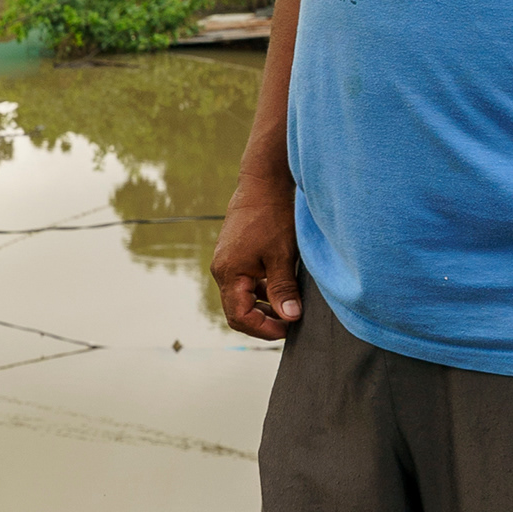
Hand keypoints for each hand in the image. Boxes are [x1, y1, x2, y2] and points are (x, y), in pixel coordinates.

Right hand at [212, 173, 304, 341]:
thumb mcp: (282, 256)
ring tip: (289, 306)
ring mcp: (227, 262)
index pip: (239, 317)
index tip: (288, 328)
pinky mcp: (234, 255)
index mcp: (229, 273)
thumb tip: (290, 317)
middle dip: (263, 321)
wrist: (263, 182)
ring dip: (263, 306)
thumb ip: (283, 290)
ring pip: (241, 297)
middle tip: (290, 322)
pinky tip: (281, 287)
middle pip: (237, 310)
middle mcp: (222, 270)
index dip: (263, 329)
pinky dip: (261, 291)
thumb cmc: (272, 216)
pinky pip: (244, 282)